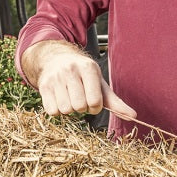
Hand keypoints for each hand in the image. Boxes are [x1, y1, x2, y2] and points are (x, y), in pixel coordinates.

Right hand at [22, 41, 136, 119]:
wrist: (55, 59)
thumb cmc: (82, 75)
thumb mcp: (100, 83)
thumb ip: (115, 102)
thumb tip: (133, 116)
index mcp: (88, 68)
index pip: (94, 101)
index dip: (95, 107)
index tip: (93, 101)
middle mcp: (70, 71)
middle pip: (79, 106)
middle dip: (82, 108)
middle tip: (80, 99)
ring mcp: (55, 78)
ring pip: (65, 109)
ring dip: (69, 109)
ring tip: (70, 98)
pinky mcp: (43, 86)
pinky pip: (52, 111)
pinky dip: (57, 110)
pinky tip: (60, 99)